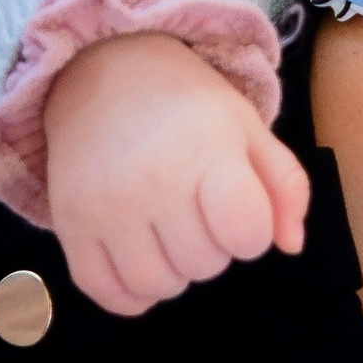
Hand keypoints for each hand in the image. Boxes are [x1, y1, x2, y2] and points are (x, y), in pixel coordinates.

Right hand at [40, 31, 310, 317]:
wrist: (102, 68)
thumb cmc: (186, 104)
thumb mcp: (246, 125)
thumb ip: (286, 185)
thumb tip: (292, 246)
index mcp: (205, 148)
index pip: (247, 233)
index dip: (250, 229)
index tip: (234, 203)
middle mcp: (152, 178)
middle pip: (205, 265)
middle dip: (211, 245)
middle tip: (194, 206)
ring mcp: (106, 205)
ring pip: (158, 286)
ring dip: (172, 270)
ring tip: (166, 229)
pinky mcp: (70, 225)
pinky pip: (108, 294)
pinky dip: (129, 292)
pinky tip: (137, 255)